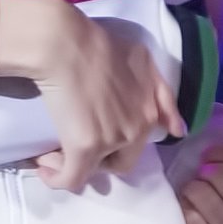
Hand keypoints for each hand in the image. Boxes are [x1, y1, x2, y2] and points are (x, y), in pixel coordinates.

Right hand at [0, 0, 179, 190]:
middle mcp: (136, 129)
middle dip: (98, 158)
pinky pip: (71, 178)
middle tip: (74, 140)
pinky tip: (44, 169)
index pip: (139, 142)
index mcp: (150, 111)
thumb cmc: (98, 44)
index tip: (98, 139)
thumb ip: (162, 94)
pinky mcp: (85, 148)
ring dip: (73, 164)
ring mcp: (111, 140)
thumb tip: (178, 131)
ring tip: (53, 151)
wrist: (66, 45)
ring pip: (94, 169)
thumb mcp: (143, 61)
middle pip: (120, 161)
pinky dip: (57, 179)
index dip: (118, 143)